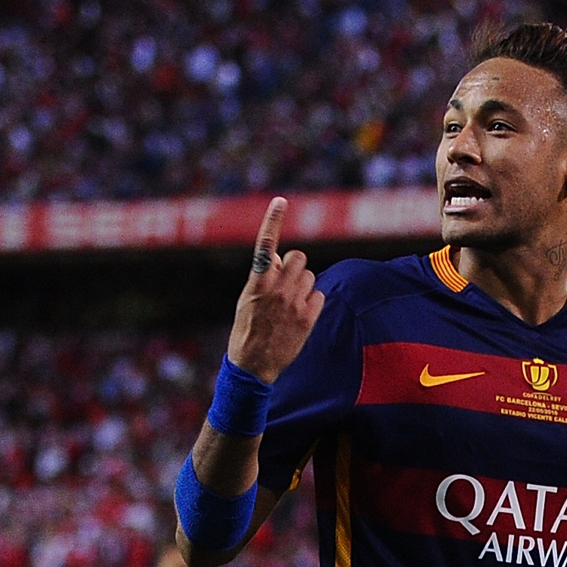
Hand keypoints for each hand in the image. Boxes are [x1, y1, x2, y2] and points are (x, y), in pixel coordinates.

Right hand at [224, 197, 322, 381]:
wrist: (253, 365)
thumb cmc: (248, 329)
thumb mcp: (247, 300)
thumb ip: (262, 277)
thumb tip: (277, 258)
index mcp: (257, 282)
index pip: (265, 244)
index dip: (273, 220)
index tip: (281, 201)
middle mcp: (276, 289)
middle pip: (298, 257)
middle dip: (295, 266)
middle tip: (287, 282)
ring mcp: (294, 303)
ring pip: (310, 275)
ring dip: (303, 284)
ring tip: (291, 303)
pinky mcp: (308, 318)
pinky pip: (318, 295)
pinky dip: (312, 301)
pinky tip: (300, 315)